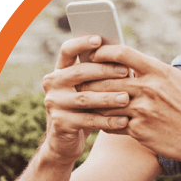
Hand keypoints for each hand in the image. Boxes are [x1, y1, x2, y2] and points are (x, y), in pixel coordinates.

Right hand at [41, 36, 132, 162]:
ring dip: (108, 98)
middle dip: (104, 71)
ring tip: (127, 98)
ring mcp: (54, 103)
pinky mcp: (60, 123)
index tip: (99, 39)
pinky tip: (124, 121)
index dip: (82, 43)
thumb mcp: (90, 90)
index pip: (68, 50)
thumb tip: (127, 60)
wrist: (65, 142)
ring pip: (85, 98)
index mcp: (60, 70)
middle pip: (79, 72)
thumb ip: (100, 75)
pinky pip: (87, 120)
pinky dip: (107, 120)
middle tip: (126, 71)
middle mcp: (53, 84)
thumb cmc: (86, 109)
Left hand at [80, 45, 180, 165]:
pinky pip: (112, 124)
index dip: (104, 52)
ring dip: (93, 102)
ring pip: (105, 103)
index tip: (94, 55)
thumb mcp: (178, 81)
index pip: (123, 54)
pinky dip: (104, 122)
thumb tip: (132, 62)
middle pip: (107, 79)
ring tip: (85, 101)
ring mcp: (143, 111)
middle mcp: (150, 89)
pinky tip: (101, 121)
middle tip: (80, 81)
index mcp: (159, 72)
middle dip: (90, 80)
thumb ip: (154, 71)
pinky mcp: (139, 131)